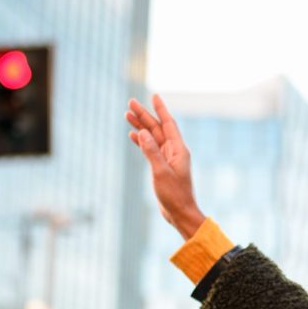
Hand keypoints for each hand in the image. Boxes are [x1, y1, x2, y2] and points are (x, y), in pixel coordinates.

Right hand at [126, 93, 205, 239]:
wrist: (180, 213)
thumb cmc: (174, 194)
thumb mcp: (160, 172)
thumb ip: (151, 151)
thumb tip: (142, 132)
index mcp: (178, 149)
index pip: (168, 124)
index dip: (160, 109)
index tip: (154, 95)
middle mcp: (174, 151)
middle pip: (158, 128)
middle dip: (144, 115)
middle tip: (130, 102)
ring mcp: (168, 158)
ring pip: (152, 137)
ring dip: (141, 126)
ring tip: (127, 115)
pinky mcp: (161, 166)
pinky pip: (150, 149)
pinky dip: (141, 141)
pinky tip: (133, 135)